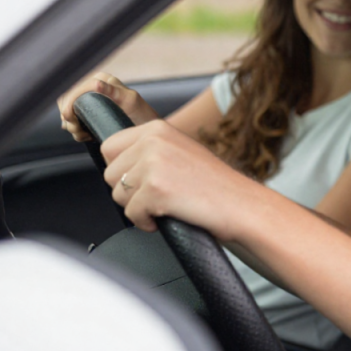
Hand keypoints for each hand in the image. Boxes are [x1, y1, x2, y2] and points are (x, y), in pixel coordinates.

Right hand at [57, 72, 159, 141]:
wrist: (147, 131)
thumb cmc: (143, 115)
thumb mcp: (129, 101)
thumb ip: (114, 91)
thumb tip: (96, 83)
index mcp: (102, 79)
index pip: (74, 87)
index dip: (68, 102)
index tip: (69, 118)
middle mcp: (94, 87)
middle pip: (66, 100)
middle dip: (69, 117)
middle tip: (78, 130)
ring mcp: (90, 100)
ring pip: (67, 111)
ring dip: (71, 125)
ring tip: (84, 134)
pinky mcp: (90, 113)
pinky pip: (72, 120)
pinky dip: (76, 129)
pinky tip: (86, 135)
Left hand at [102, 120, 261, 240]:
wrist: (241, 204)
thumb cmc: (214, 184)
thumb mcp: (180, 151)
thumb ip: (150, 149)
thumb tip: (115, 163)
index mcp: (157, 128)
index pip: (110, 147)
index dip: (122, 170)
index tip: (142, 180)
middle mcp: (153, 141)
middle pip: (110, 174)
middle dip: (128, 191)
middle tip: (159, 194)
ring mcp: (154, 164)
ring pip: (117, 194)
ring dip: (138, 207)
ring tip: (167, 204)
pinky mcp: (155, 189)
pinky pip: (131, 214)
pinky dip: (146, 222)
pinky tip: (168, 216)